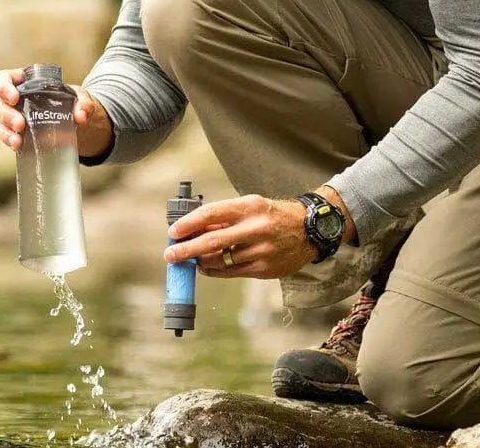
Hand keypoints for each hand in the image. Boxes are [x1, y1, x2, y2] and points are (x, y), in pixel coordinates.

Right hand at [0, 68, 100, 151]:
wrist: (77, 123)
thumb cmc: (74, 102)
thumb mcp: (82, 99)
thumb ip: (84, 104)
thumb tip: (81, 117)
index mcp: (26, 83)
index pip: (4, 78)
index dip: (3, 86)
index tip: (14, 97)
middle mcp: (15, 99)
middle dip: (6, 114)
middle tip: (20, 124)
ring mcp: (13, 116)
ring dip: (5, 131)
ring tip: (18, 140)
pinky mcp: (16, 133)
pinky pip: (5, 136)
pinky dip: (9, 141)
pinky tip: (18, 146)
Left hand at [164, 194, 317, 278]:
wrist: (309, 231)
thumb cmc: (272, 216)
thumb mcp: (251, 206)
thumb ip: (224, 217)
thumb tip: (193, 229)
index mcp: (250, 207)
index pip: (212, 213)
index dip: (189, 223)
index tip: (173, 232)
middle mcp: (256, 228)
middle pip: (212, 241)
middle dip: (186, 249)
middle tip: (170, 255)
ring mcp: (261, 251)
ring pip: (220, 261)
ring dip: (200, 261)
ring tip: (191, 259)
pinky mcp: (264, 269)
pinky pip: (231, 273)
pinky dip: (214, 270)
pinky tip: (206, 267)